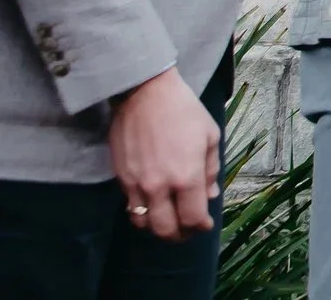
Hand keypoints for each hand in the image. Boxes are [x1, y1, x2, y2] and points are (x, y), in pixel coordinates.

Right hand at [110, 67, 220, 241]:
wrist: (143, 94)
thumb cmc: (183, 110)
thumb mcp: (209, 136)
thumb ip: (210, 169)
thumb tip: (209, 195)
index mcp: (186, 176)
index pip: (193, 218)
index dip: (200, 227)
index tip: (204, 225)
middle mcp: (160, 186)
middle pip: (166, 230)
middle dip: (179, 236)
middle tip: (187, 231)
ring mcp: (136, 184)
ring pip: (144, 224)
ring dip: (158, 228)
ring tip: (169, 222)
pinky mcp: (121, 178)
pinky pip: (130, 208)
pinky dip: (143, 214)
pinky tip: (153, 206)